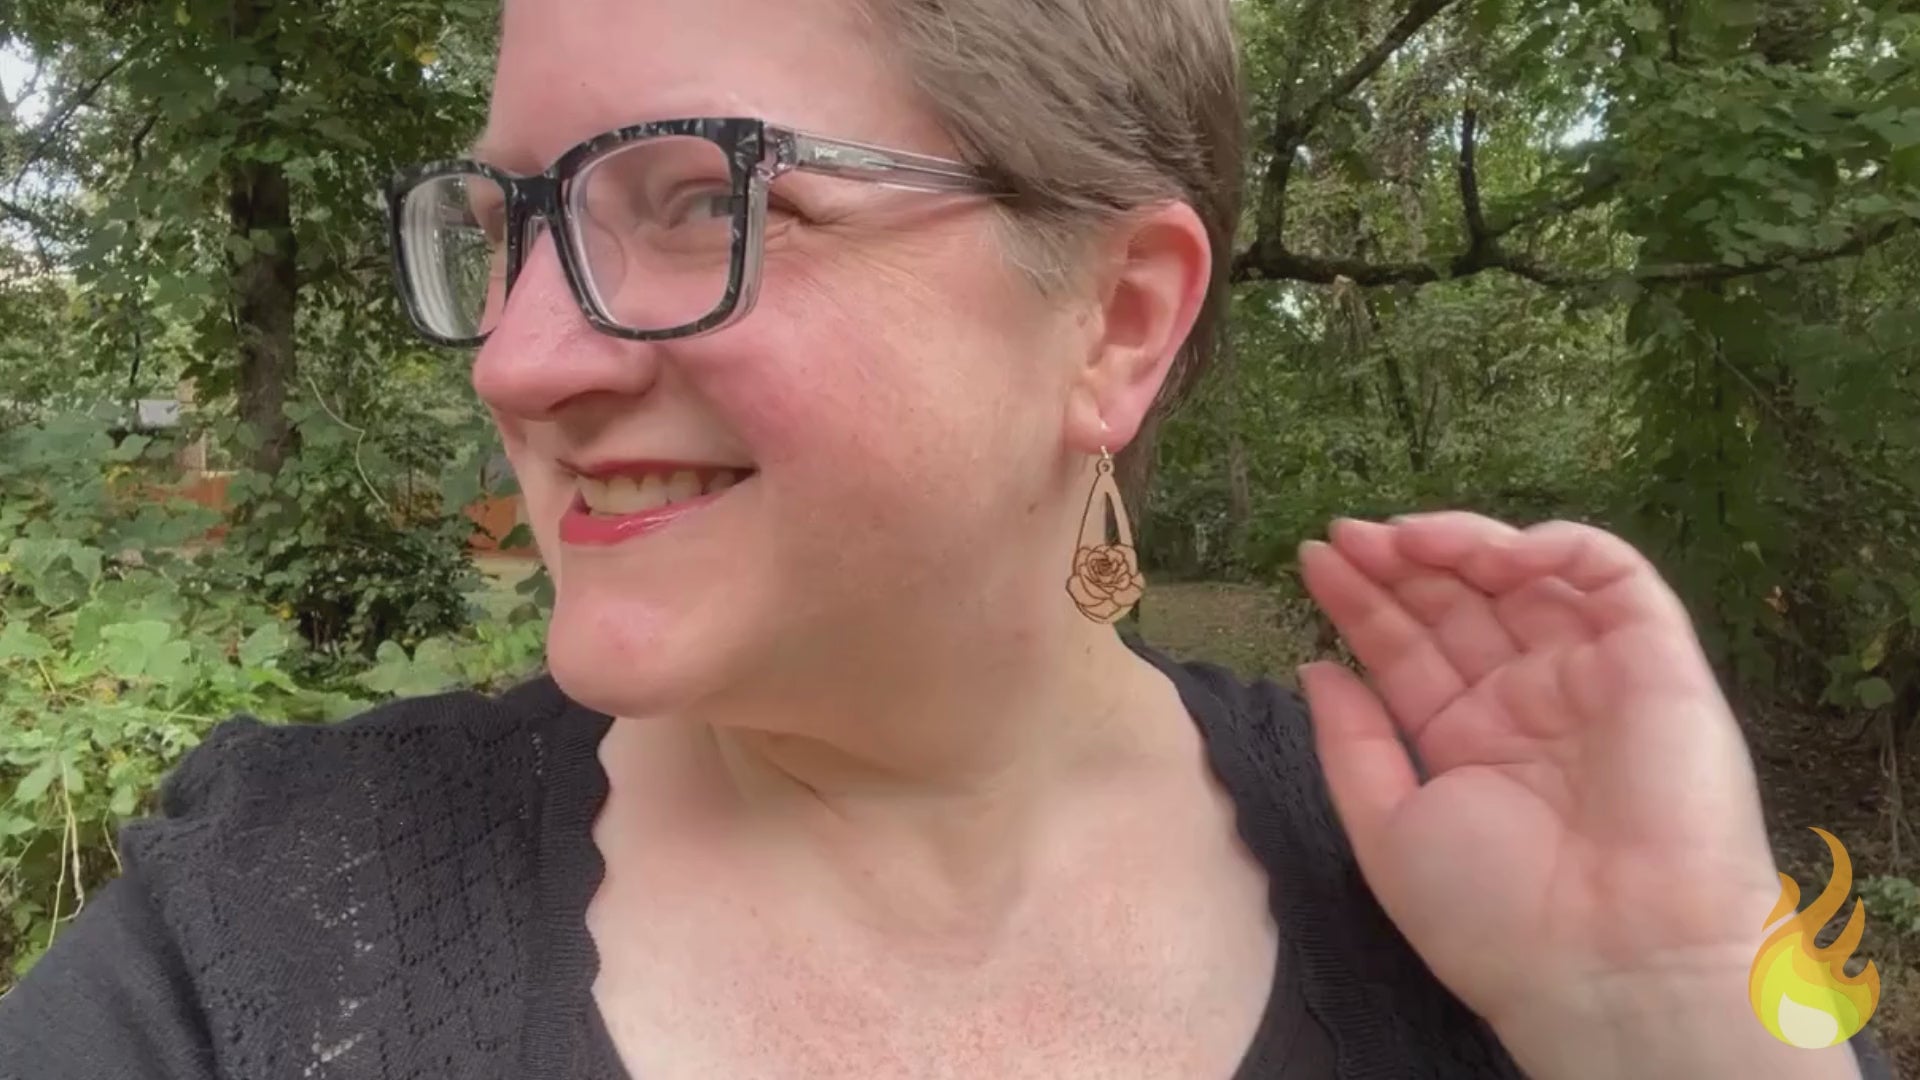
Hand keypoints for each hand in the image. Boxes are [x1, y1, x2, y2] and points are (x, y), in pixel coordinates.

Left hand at [1297, 514, 1854, 1077]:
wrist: (1610, 963)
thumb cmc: (1494, 917)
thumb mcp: (1388, 829)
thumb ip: (1351, 743)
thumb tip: (1315, 665)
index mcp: (1469, 743)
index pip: (1408, 651)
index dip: (1362, 602)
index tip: (1313, 561)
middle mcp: (1530, 703)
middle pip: (1456, 605)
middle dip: (1398, 564)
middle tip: (1344, 536)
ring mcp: (1592, 677)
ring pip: (1526, 578)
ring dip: (1460, 544)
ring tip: (1398, 539)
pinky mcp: (1656, 659)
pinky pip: (1614, 575)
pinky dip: (1554, 547)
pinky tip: (1488, 556)